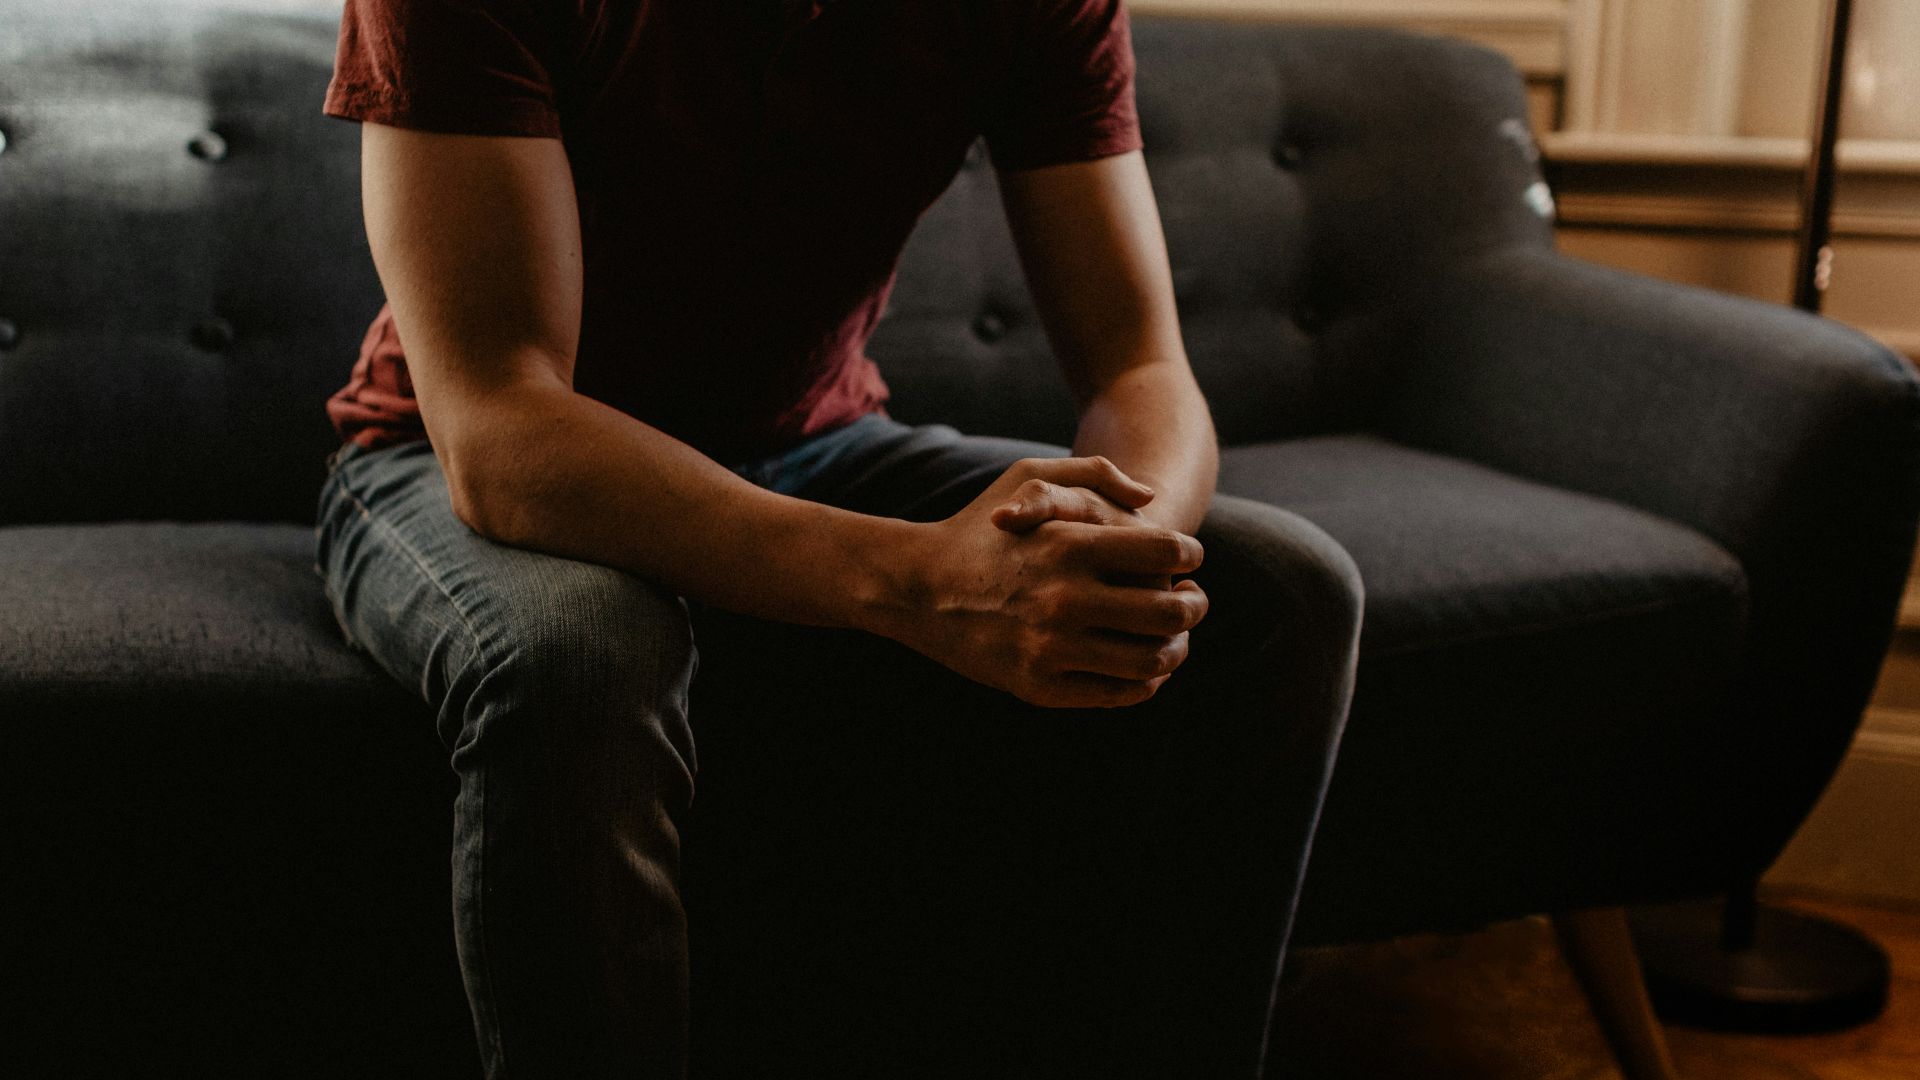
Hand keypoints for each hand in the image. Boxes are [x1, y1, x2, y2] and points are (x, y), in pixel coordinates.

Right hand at [890, 456, 1208, 708]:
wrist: (917, 587)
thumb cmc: (980, 526)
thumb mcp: (1028, 475)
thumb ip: (1095, 474)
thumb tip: (1151, 498)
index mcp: (1069, 544)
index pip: (1165, 554)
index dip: (1190, 556)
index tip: (1190, 561)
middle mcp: (1063, 599)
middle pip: (1169, 612)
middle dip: (1195, 606)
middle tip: (1194, 602)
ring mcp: (1051, 649)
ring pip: (1151, 660)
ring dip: (1177, 649)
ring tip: (1175, 638)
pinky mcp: (1039, 687)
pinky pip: (1118, 693)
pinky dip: (1145, 683)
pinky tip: (1144, 667)